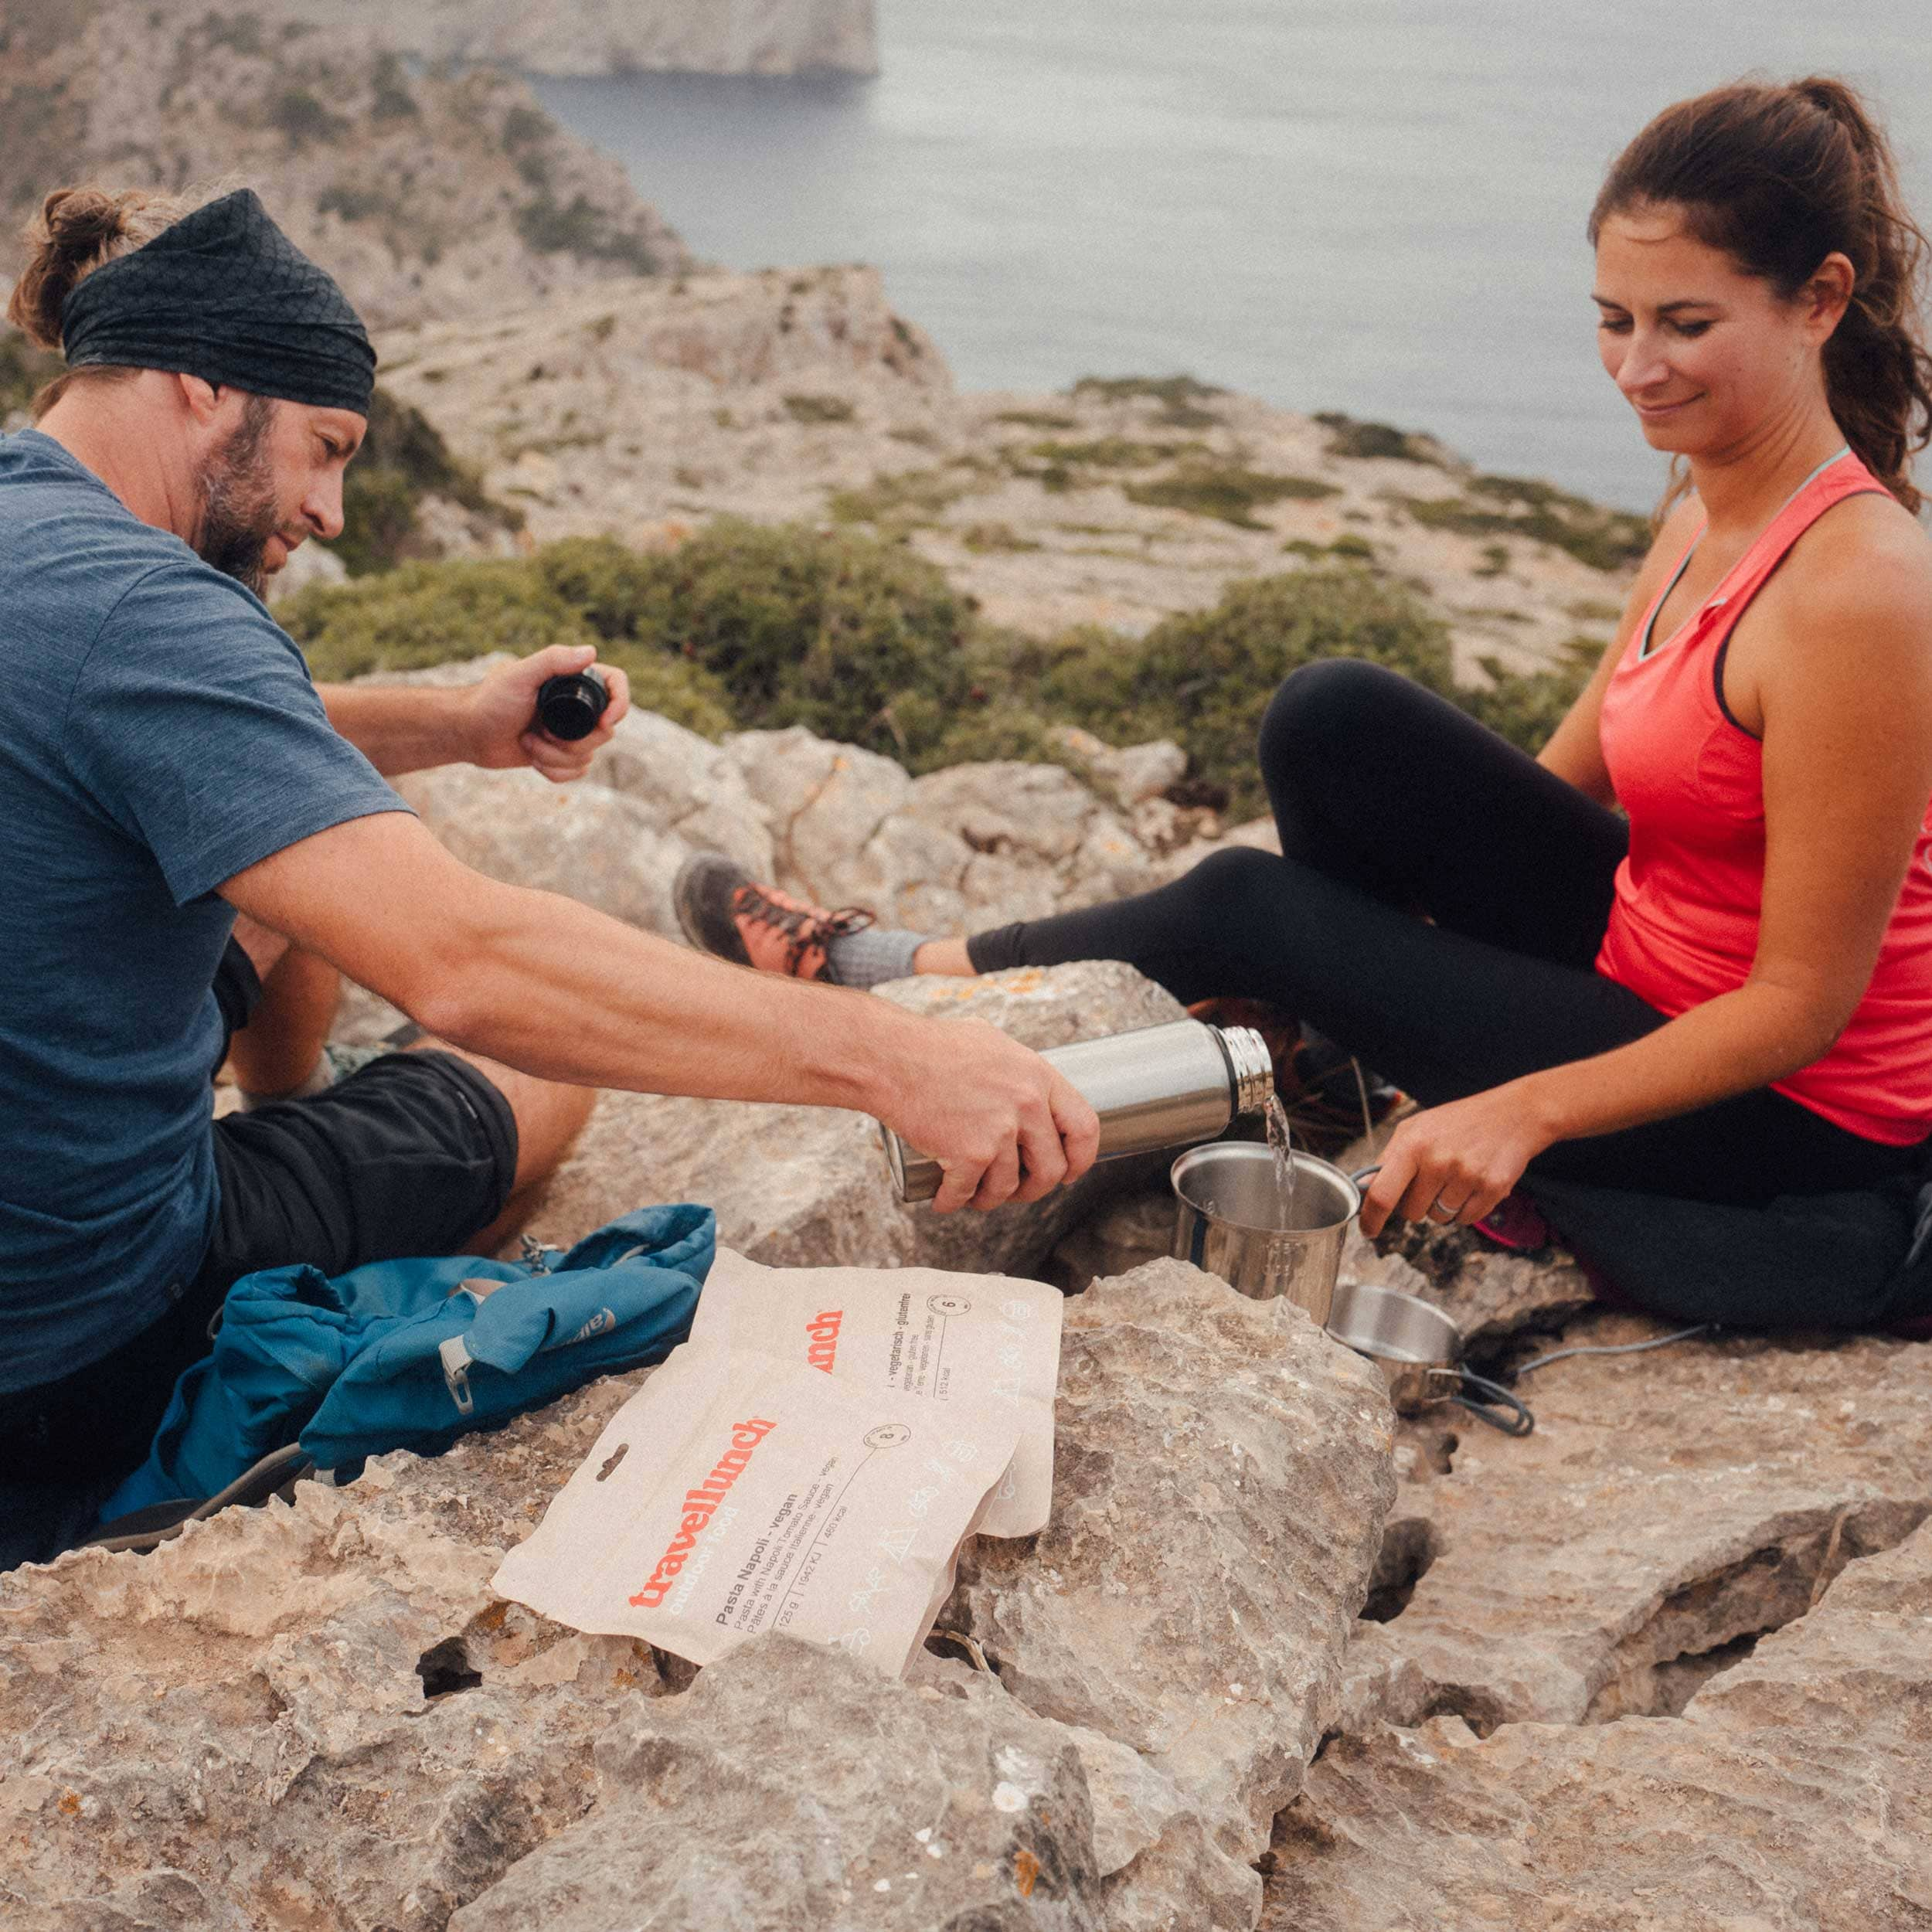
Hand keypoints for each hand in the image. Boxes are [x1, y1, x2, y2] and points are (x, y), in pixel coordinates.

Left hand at [464, 644, 630, 783]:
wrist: (468, 734)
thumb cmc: (490, 701)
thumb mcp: (520, 676)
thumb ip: (553, 660)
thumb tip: (591, 652)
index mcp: (571, 680)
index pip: (614, 684)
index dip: (621, 704)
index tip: (606, 721)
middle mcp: (575, 705)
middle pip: (605, 731)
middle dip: (574, 742)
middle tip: (543, 731)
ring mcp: (569, 732)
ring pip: (589, 756)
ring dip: (556, 757)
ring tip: (528, 742)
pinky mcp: (559, 755)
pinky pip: (577, 773)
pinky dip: (555, 771)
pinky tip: (532, 758)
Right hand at [879, 1019, 1100, 1214]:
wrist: (891, 1056)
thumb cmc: (933, 1046)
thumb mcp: (993, 1044)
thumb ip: (1019, 1071)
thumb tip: (1033, 1093)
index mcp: (1038, 1076)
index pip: (1085, 1127)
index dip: (1081, 1158)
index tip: (1068, 1171)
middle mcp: (1027, 1105)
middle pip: (1051, 1168)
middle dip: (1033, 1189)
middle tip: (1015, 1189)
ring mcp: (998, 1131)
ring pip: (1008, 1187)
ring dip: (990, 1200)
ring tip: (974, 1194)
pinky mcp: (968, 1154)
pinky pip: (966, 1194)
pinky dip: (952, 1202)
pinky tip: (945, 1200)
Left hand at [1358, 1085, 1551, 1239]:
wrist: (1512, 1115)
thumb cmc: (1456, 1123)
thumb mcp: (1415, 1129)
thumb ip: (1388, 1159)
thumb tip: (1363, 1189)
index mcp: (1413, 1144)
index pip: (1382, 1194)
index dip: (1370, 1218)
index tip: (1368, 1230)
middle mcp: (1438, 1161)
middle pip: (1411, 1213)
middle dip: (1416, 1204)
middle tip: (1431, 1180)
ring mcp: (1467, 1176)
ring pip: (1439, 1218)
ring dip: (1442, 1206)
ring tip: (1455, 1177)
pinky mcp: (1492, 1189)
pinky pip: (1465, 1220)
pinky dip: (1465, 1209)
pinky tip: (1472, 1183)